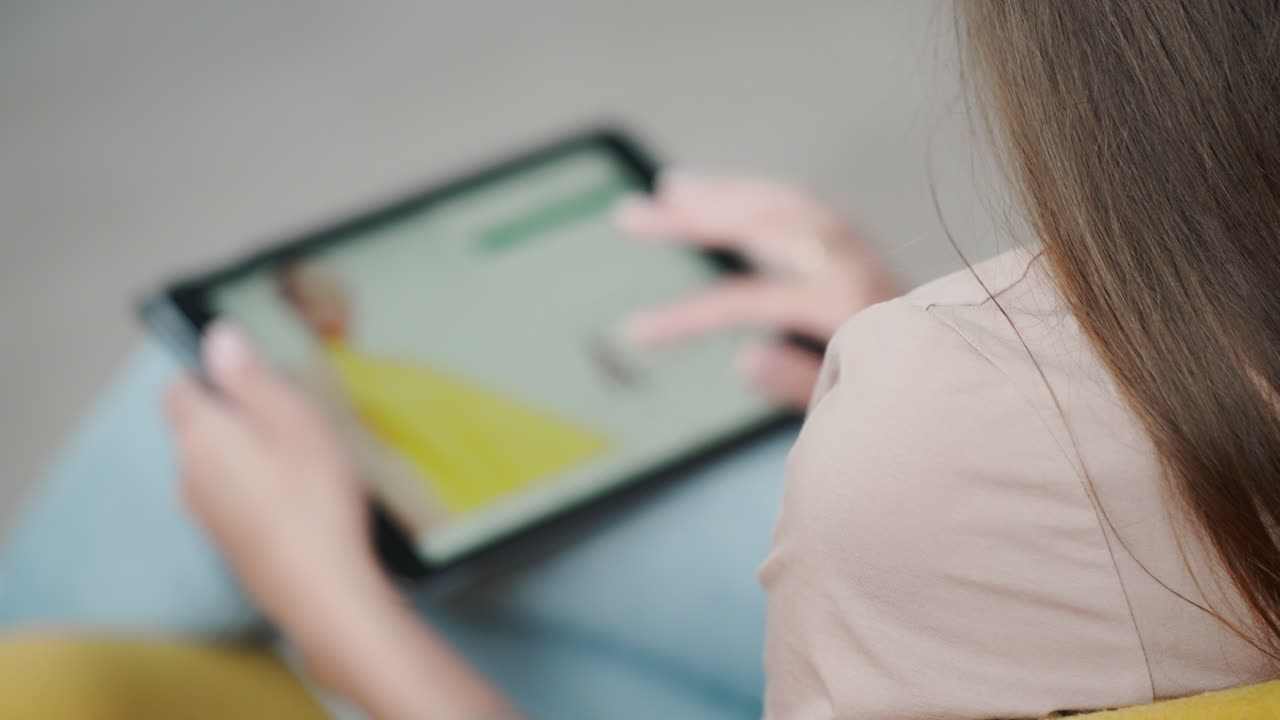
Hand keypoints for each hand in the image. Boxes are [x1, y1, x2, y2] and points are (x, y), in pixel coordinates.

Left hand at [167, 325, 518, 719]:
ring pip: (214, 466)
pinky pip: (231, 500)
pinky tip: (297, 498)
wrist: (322, 589)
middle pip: (196, 428)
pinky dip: (254, 490)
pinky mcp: (229, 544)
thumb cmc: (314, 498)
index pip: (179, 388)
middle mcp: (189, 474)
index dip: (210, 374)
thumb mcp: (293, 419)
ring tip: (299, 456)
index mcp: (200, 435)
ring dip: (245, 454)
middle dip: (232, 414)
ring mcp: (206, 515)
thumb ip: (250, 377)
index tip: (254, 376)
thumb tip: (217, 336)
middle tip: (289, 413)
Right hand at [617, 172, 897, 406]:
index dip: (688, 314)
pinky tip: (728, 196)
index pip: (749, 299)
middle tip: (628, 216)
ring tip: (670, 190)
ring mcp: (862, 252)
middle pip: (762, 224)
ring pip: (782, 204)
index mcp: (848, 308)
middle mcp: (856, 266)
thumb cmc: (911, 414)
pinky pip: (804, 207)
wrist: (973, 396)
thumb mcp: (852, 415)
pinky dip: (760, 196)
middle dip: (692, 218)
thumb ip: (800, 385)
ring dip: (723, 193)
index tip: (636, 330)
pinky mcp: (865, 251)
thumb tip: (743, 358)